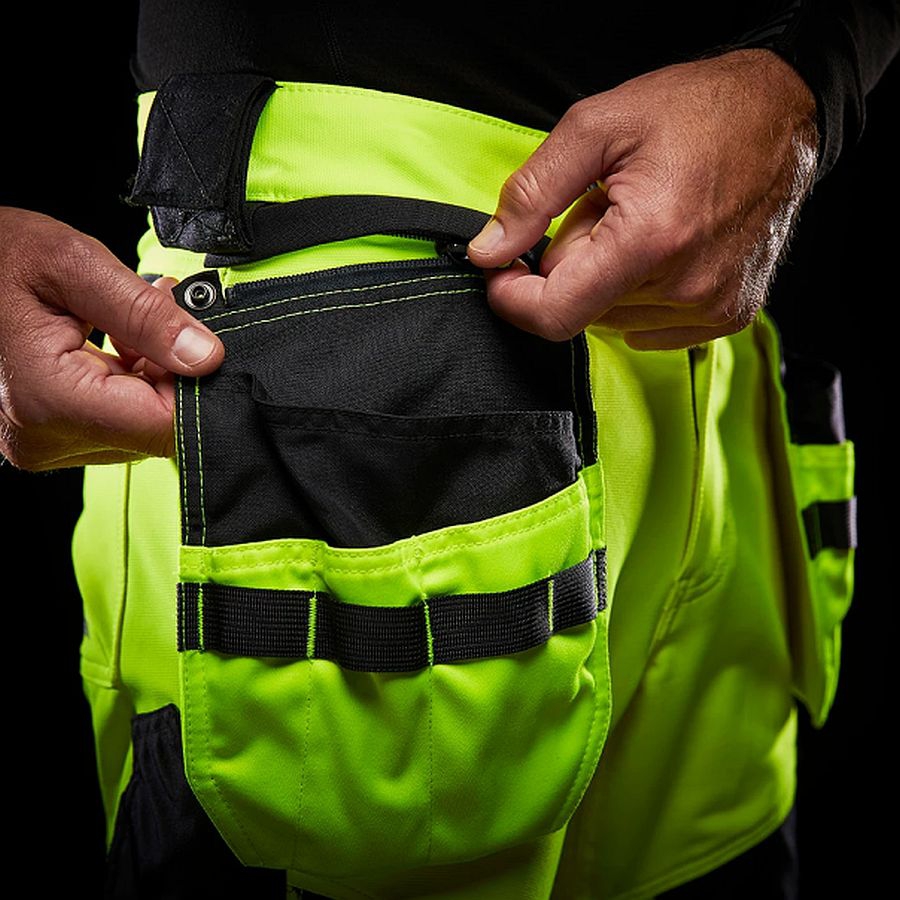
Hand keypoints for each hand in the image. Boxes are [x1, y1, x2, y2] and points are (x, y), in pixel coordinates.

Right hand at [0, 208, 223, 469]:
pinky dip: (128, 381)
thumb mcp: (75, 263)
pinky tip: (118, 340)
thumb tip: (206, 357)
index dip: (194, 385)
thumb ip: (146, 314)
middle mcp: (42, 437)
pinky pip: (114, 420)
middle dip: (172, 373)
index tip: (197, 340)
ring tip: (128, 322)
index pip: (162, 425)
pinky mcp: (44, 436)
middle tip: (160, 315)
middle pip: (153, 428)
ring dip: (150, 375)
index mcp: (49, 400)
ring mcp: (40, 442)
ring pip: (138, 425)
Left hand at [467, 49, 817, 348]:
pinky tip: (663, 249)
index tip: (504, 271)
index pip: (555, 313)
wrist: (780, 114)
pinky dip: (640, 293)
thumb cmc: (696, 111)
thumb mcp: (595, 128)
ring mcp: (710, 306)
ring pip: (612, 317)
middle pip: (581, 307)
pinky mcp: (726, 314)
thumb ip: (530, 195)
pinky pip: (648, 327)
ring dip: (610, 276)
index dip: (514, 297)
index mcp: (649, 240)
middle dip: (574, 262)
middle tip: (605, 208)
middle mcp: (685, 286)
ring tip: (640, 221)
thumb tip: (488, 251)